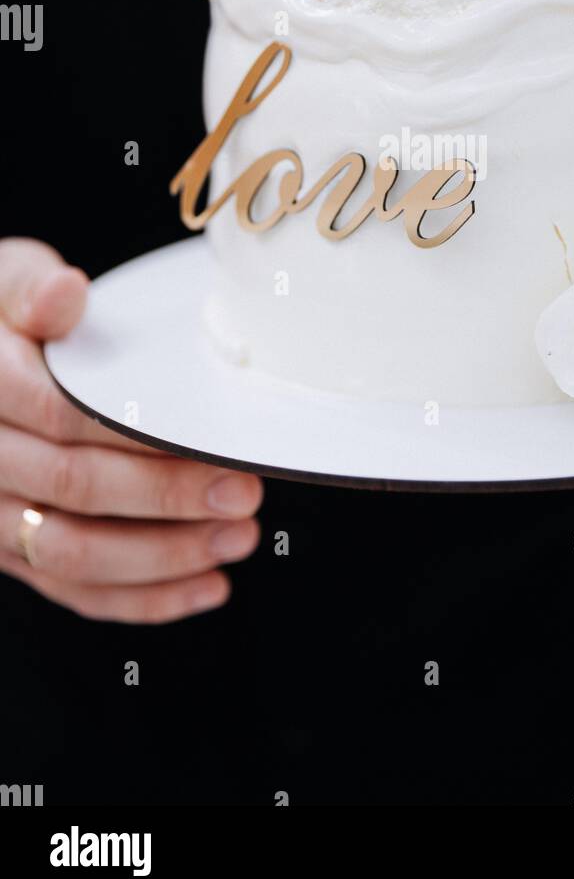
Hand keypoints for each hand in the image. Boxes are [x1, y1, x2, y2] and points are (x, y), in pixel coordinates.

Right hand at [0, 238, 262, 622]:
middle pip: (74, 488)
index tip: (208, 438)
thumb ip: (33, 289)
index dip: (137, 436)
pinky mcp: (15, 549)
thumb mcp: (7, 279)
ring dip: (165, 556)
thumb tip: (66, 292)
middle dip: (166, 497)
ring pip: (73, 554)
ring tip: (238, 538)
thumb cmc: (4, 316)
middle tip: (244, 492)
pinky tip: (208, 586)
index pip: (62, 417)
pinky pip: (75, 590)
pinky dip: (144, 599)